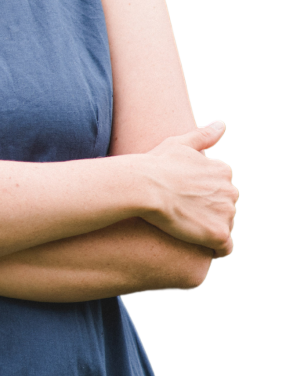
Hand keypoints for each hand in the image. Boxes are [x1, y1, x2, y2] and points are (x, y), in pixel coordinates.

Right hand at [141, 120, 238, 259]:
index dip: (205, 196)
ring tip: (188, 231)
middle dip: (211, 213)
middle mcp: (231, 191)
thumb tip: (222, 124)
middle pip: (226, 208)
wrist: (144, 188)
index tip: (188, 200)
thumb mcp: (179, 144)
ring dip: (211, 230)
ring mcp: (226, 213)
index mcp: (223, 171)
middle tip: (186, 216)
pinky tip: (198, 247)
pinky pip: (225, 249)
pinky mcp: (218, 234)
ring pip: (226, 228)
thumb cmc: (156, 165)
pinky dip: (215, 250)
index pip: (222, 189)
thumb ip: (203, 136)